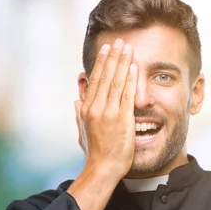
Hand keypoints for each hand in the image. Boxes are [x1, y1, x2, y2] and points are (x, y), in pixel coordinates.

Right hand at [77, 39, 136, 179]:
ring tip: (128, 48)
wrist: (102, 168)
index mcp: (87, 109)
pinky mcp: (121, 120)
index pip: (95, 80)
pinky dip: (130, 81)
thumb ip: (79, 114)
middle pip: (105, 77)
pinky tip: (134, 68)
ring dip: (122, 63)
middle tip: (119, 41)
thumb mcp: (83, 131)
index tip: (106, 50)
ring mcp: (108, 113)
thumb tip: (76, 100)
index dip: (101, 63)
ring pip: (116, 82)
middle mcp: (96, 108)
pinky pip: (126, 96)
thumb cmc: (95, 153)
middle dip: (113, 57)